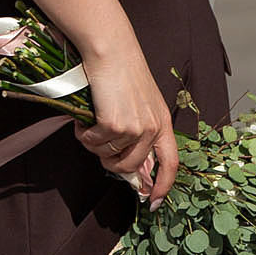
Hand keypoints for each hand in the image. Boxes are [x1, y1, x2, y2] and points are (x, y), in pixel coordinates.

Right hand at [75, 42, 177, 200]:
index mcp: (163, 123)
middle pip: (131, 166)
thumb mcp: (141, 104)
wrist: (111, 51)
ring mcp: (135, 128)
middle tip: (98, 145)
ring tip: (90, 124)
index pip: (171, 164)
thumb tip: (133, 166)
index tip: (153, 203)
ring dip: (94, 144)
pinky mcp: (115, 124)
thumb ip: (141, 132)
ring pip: (108, 155)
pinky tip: (84, 118)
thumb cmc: (122, 73)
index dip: (164, 187)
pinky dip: (84, 134)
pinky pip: (93, 143)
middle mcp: (152, 128)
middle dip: (109, 163)